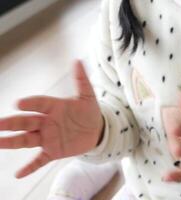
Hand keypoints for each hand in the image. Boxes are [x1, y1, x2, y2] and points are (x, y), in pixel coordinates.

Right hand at [0, 60, 103, 177]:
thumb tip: (77, 60)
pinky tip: (18, 174)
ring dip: (12, 142)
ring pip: (27, 140)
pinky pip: (40, 160)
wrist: (96, 130)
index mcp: (54, 107)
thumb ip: (82, 80)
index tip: (19, 103)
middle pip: (26, 122)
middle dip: (11, 123)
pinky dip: (30, 167)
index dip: (31, 103)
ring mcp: (48, 137)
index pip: (40, 104)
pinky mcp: (53, 151)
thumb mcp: (88, 96)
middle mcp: (46, 122)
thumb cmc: (89, 111)